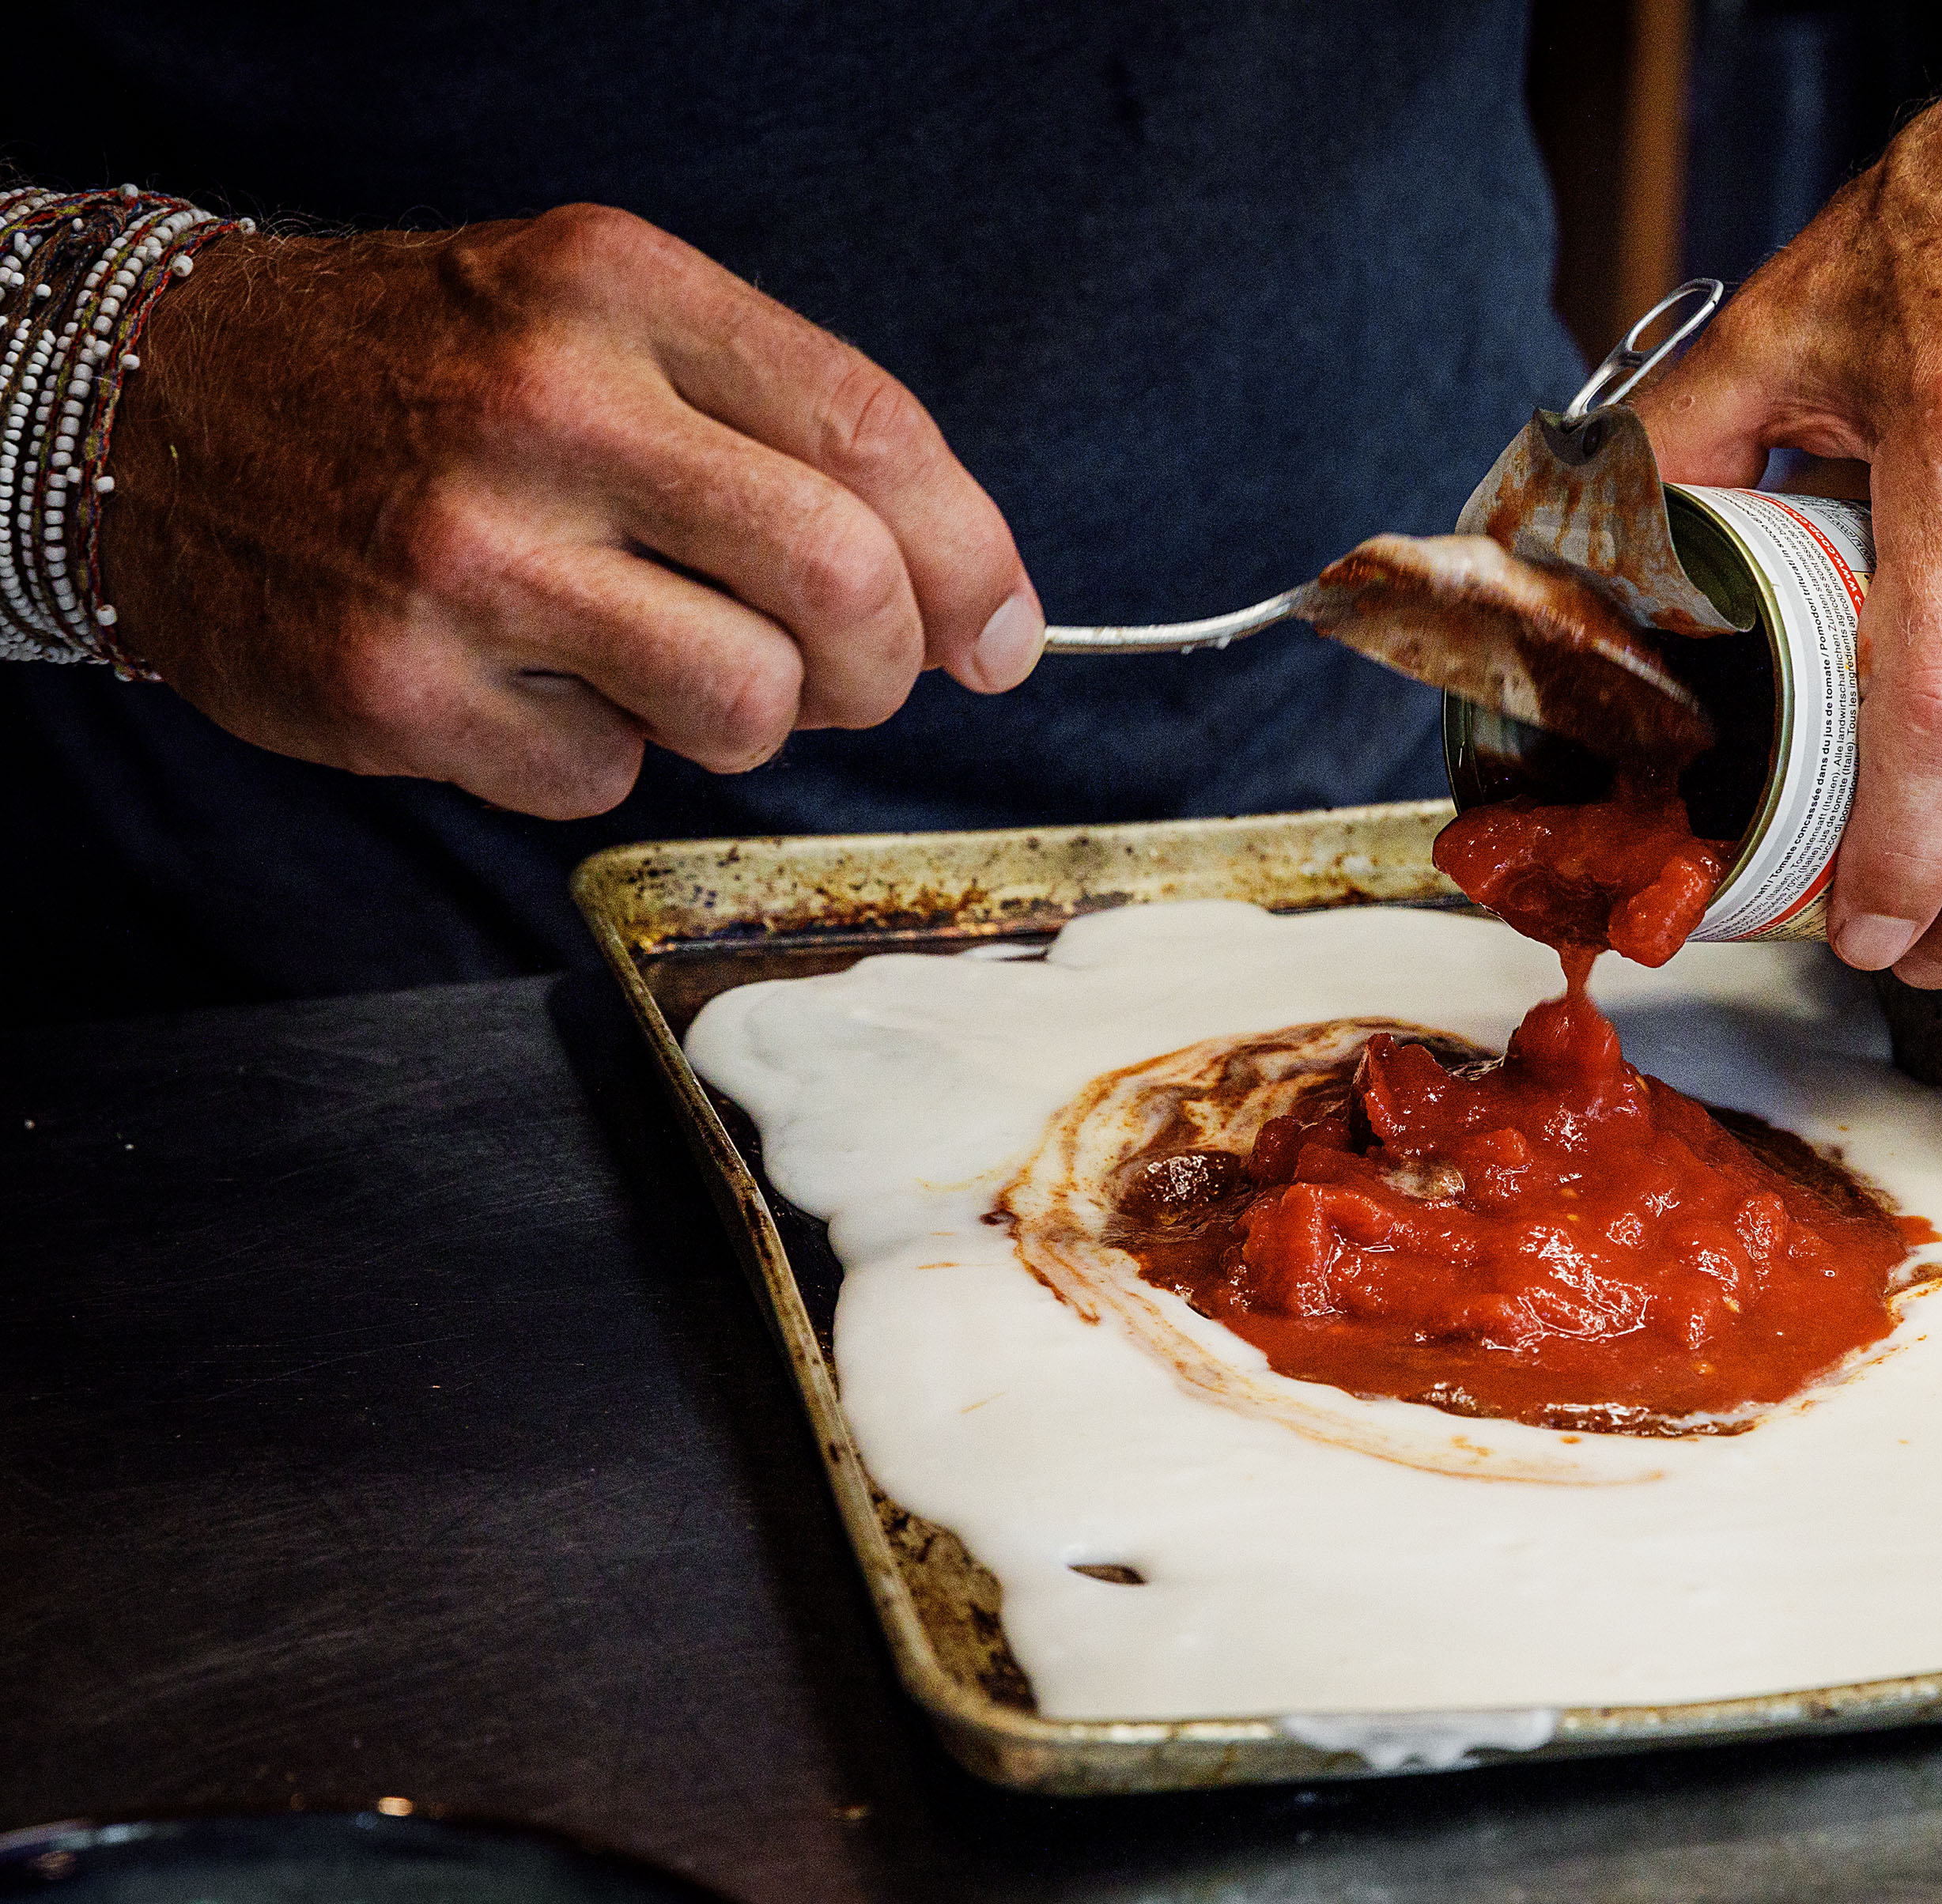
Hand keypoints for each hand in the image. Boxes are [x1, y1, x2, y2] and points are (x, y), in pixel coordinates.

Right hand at [101, 205, 1042, 817]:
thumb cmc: (422, 374)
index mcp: (617, 293)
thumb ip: (783, 430)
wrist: (153, 405)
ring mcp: (466, 555)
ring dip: (746, 718)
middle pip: (841, 582)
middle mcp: (545, 409)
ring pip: (747, 705)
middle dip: (883, 662)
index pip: (875, 437)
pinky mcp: (403, 686)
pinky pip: (607, 783)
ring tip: (665, 664)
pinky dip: (599, 756)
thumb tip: (971, 607)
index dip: (973, 561)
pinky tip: (527, 680)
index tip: (998, 631)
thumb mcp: (596, 321)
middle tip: (847, 670)